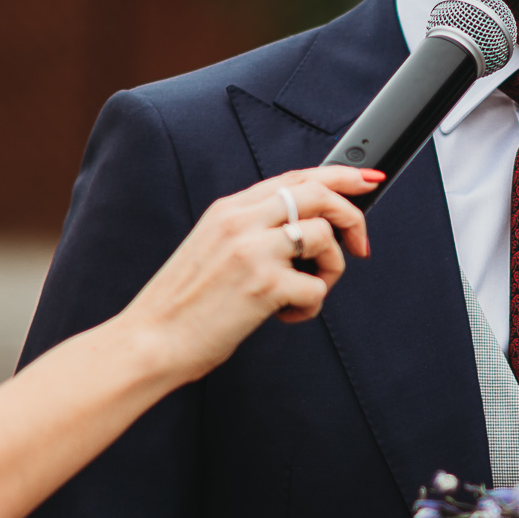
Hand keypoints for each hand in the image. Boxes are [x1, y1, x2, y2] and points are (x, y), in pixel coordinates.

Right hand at [120, 165, 381, 378]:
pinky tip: (284, 316)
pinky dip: (311, 307)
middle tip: (360, 246)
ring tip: (304, 293)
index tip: (369, 181)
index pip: (296, 177)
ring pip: (324, 236)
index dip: (340, 177)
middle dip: (353, 217)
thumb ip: (252, 229)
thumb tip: (306, 227)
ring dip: (330, 269)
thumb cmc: (183, 303)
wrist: (149, 340)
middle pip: (319, 194)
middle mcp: (242, 221)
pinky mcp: (264, 286)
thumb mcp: (212, 248)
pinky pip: (317, 287)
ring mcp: (253, 251)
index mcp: (229, 209)